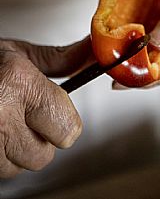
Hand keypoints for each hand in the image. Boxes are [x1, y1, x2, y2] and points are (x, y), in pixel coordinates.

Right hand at [0, 36, 92, 177]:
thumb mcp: (15, 52)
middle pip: (46, 154)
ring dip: (19, 148)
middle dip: (43, 136)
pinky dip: (0, 156)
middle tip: (28, 115)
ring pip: (22, 166)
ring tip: (5, 120)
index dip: (66, 120)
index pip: (68, 128)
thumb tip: (87, 55)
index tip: (59, 112)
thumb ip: (56, 59)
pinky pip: (1, 171)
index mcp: (17, 84)